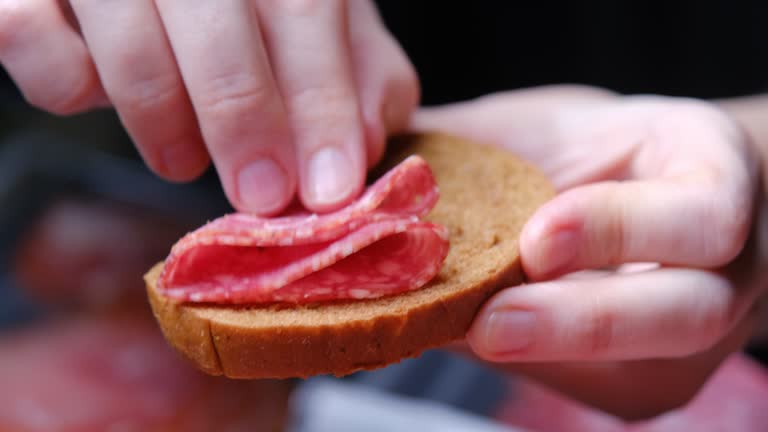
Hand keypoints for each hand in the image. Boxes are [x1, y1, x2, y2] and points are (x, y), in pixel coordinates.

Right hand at [0, 0, 417, 213]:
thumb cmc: (248, 7)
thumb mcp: (316, 27)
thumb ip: (354, 71)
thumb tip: (368, 138)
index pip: (306, 7)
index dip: (322, 102)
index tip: (331, 189)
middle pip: (219, 18)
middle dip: (244, 119)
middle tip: (263, 198)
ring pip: (126, 31)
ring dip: (161, 115)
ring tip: (182, 163)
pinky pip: (30, 35)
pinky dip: (66, 86)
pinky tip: (97, 98)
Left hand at [414, 86, 767, 418]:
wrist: (638, 200)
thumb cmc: (591, 152)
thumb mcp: (550, 127)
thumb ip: (482, 144)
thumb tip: (377, 173)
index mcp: (711, 181)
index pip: (701, 217)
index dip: (618, 229)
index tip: (536, 239)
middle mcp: (722, 273)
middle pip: (683, 315)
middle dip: (582, 322)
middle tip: (493, 324)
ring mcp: (686, 342)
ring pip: (636, 370)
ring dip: (546, 357)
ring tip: (470, 339)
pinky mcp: (641, 383)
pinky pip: (586, 383)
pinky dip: (527, 363)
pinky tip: (470, 339)